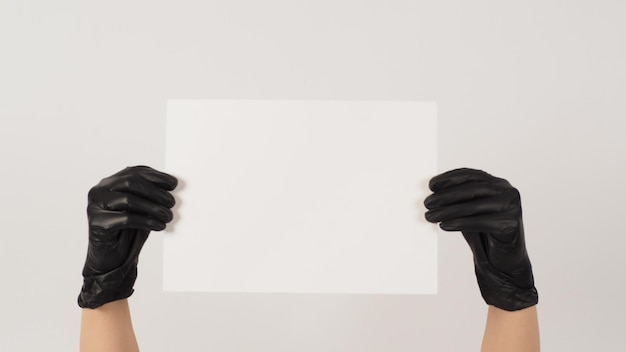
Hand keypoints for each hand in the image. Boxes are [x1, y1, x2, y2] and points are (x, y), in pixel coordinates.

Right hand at [78, 166, 177, 308]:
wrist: (112, 259)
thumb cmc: (128, 231)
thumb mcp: (141, 209)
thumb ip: (150, 196)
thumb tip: (172, 188)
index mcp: (109, 183)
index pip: (134, 172)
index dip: (155, 176)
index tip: (174, 184)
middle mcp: (99, 191)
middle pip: (130, 183)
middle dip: (155, 192)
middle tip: (172, 203)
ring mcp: (95, 207)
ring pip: (128, 200)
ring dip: (153, 208)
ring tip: (168, 216)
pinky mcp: (97, 223)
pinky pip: (126, 219)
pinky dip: (146, 221)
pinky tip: (159, 226)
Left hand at [424, 168, 537, 310]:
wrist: (504, 258)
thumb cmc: (485, 231)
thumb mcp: (470, 211)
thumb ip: (458, 199)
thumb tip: (433, 191)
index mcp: (498, 183)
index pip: (471, 175)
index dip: (449, 178)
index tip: (431, 185)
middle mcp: (508, 191)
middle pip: (471, 189)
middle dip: (445, 196)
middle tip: (427, 203)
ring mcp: (512, 207)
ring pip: (474, 206)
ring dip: (447, 211)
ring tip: (430, 216)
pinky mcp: (511, 224)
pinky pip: (480, 222)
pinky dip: (459, 223)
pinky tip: (444, 226)